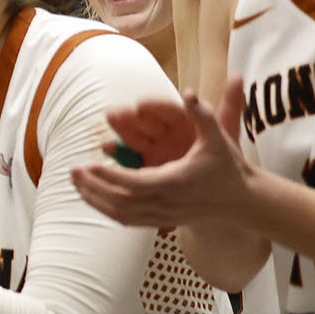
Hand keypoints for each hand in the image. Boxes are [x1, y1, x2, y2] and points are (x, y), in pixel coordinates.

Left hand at [70, 79, 255, 227]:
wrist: (242, 201)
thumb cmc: (228, 167)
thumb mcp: (218, 137)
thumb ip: (202, 114)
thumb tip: (188, 92)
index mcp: (176, 181)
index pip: (136, 183)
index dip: (111, 176)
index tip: (90, 165)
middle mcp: (167, 202)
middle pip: (121, 201)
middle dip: (94, 187)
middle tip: (72, 170)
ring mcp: (164, 215)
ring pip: (121, 214)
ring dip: (95, 199)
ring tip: (76, 183)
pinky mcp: (162, 222)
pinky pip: (128, 221)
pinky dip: (106, 211)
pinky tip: (92, 198)